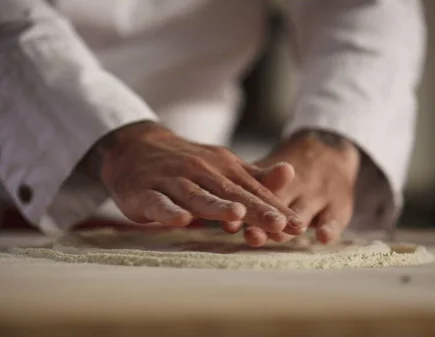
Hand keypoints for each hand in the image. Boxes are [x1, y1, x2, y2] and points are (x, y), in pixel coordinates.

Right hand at [79, 121, 303, 232]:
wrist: (136, 147)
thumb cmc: (186, 164)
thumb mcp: (222, 166)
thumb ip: (254, 175)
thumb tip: (290, 173)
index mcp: (222, 168)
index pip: (253, 191)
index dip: (276, 208)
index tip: (298, 225)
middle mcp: (201, 172)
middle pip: (231, 193)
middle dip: (256, 209)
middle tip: (280, 225)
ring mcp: (172, 181)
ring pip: (197, 196)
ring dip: (216, 206)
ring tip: (237, 216)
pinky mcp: (146, 193)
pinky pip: (159, 203)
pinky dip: (170, 211)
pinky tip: (182, 219)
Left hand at [223, 130, 359, 245]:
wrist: (328, 149)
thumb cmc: (289, 173)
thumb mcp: (267, 177)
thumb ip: (245, 191)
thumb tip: (205, 205)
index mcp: (274, 183)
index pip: (256, 196)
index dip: (241, 209)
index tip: (227, 223)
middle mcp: (295, 188)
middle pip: (275, 205)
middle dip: (262, 220)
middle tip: (249, 234)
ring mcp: (319, 197)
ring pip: (301, 212)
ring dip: (287, 223)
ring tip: (278, 237)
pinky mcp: (339, 206)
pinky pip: (335, 219)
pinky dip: (329, 228)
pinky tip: (322, 237)